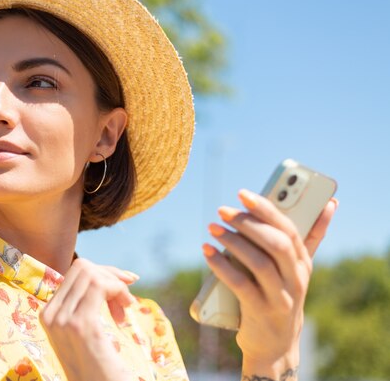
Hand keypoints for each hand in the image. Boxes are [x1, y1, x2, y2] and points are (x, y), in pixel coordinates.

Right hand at [40, 258, 137, 380]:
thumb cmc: (100, 369)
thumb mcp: (88, 332)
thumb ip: (89, 304)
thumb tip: (116, 274)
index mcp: (48, 315)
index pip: (74, 273)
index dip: (103, 274)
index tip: (122, 291)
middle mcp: (49, 315)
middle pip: (82, 267)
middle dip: (110, 276)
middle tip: (126, 301)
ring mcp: (62, 320)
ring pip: (91, 273)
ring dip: (116, 285)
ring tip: (126, 309)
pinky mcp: (81, 326)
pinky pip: (100, 286)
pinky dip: (118, 291)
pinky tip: (125, 311)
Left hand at [202, 189, 336, 368]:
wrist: (276, 344)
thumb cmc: (281, 295)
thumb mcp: (296, 269)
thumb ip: (309, 237)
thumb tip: (330, 204)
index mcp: (303, 263)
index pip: (289, 229)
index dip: (267, 209)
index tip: (243, 193)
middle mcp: (296, 278)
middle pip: (276, 243)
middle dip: (249, 223)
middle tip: (223, 210)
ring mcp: (280, 297)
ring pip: (259, 263)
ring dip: (233, 242)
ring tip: (213, 228)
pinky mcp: (261, 312)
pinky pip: (241, 285)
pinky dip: (222, 266)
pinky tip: (208, 253)